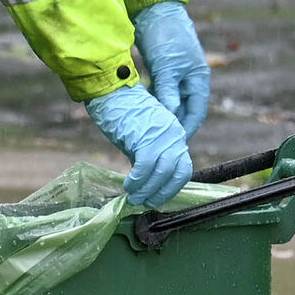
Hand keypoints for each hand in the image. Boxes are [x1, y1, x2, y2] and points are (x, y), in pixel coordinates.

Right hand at [85, 85, 193, 207]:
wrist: (110, 93)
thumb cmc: (121, 112)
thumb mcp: (142, 136)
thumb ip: (149, 155)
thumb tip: (146, 180)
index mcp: (175, 133)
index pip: (183, 167)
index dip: (171, 186)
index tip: (158, 196)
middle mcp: (175, 134)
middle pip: (178, 173)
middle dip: (162, 192)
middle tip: (147, 202)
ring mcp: (163, 136)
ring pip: (163, 174)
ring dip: (148, 190)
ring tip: (134, 198)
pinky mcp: (147, 138)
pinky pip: (145, 168)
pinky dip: (137, 181)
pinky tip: (129, 186)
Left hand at [133, 1, 209, 139]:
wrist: (153, 9)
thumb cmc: (165, 35)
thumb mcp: (166, 66)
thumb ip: (168, 91)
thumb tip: (169, 116)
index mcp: (198, 78)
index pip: (196, 111)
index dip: (187, 128)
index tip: (175, 144)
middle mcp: (189, 78)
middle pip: (183, 108)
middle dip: (173, 125)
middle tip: (158, 142)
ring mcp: (175, 74)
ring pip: (170, 101)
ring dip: (162, 115)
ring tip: (149, 132)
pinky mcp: (161, 69)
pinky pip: (159, 92)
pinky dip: (153, 102)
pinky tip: (143, 113)